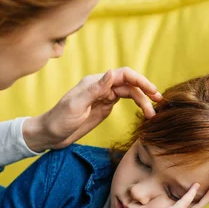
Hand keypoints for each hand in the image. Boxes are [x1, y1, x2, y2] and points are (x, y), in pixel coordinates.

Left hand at [23, 67, 162, 151]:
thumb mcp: (76, 106)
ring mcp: (103, 97)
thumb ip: (95, 90)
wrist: (49, 134)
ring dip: (142, 101)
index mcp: (95, 83)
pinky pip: (124, 102)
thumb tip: (112, 72)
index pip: (123, 75)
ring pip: (129, 93)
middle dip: (145, 92)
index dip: (139, 80)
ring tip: (152, 114)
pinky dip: (136, 105)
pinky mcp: (104, 107)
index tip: (152, 91)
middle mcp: (101, 86)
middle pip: (129, 84)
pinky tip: (144, 112)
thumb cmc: (59, 120)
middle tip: (158, 104)